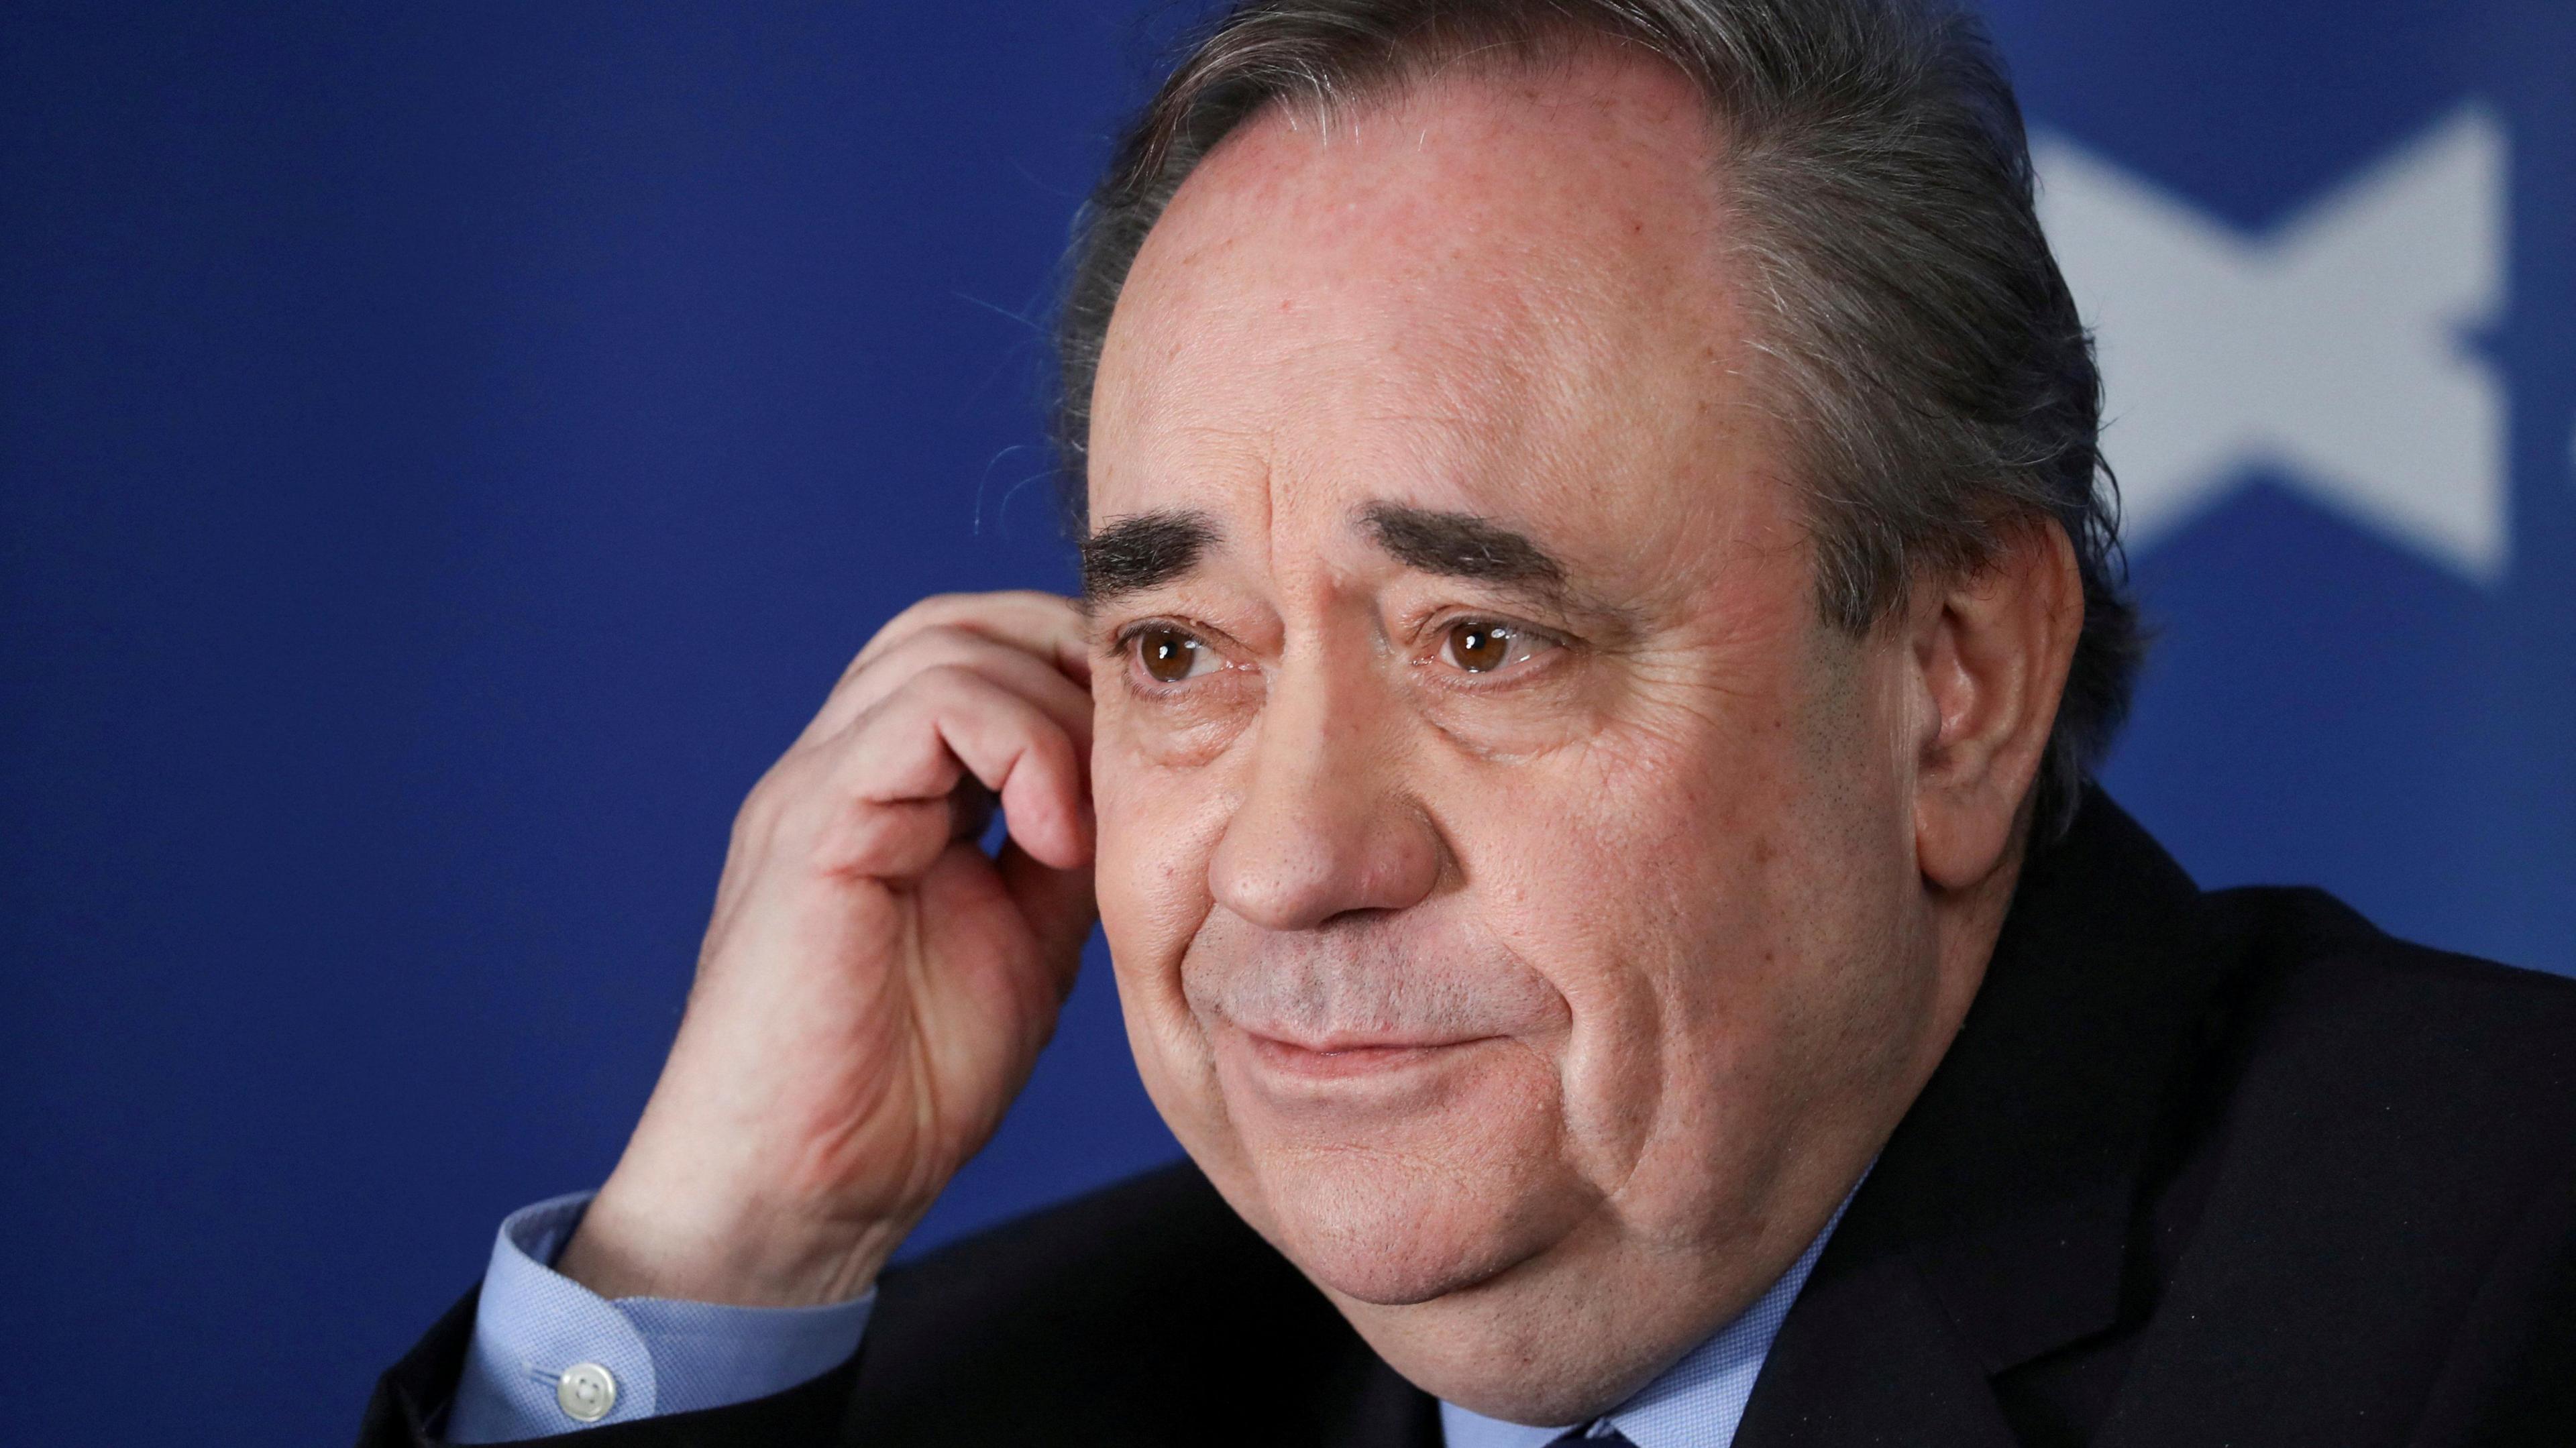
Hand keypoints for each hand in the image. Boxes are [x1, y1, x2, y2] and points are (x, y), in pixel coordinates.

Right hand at [556, 591, 1096, 1305]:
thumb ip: (1066, 846)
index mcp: (886, 791)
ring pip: (942, 646)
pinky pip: (920, 712)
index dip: (1073, 674)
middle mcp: (841, 769)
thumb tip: (1136, 782)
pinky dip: (1013, 744)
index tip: (1146, 757)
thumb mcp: (1029, 939)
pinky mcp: (812, 825)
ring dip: (1050, 714)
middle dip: (1065, 660)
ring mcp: (818, 788)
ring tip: (1082, 827)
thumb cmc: (903, 1089)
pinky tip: (1051, 837)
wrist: (804, 1192)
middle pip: (955, 620)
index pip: (977, 651)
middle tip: (1128, 760)